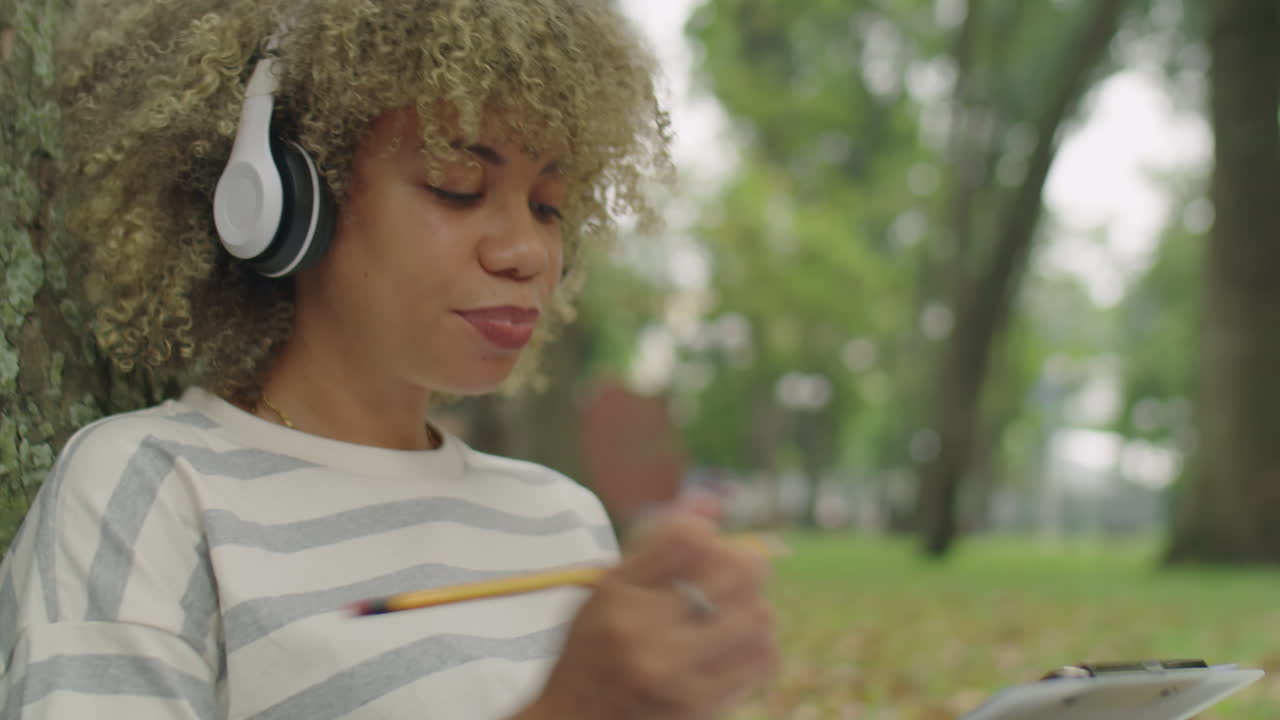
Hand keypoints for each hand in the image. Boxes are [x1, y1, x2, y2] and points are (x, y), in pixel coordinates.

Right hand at [523, 507, 777, 719]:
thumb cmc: (594, 647)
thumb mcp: (609, 588)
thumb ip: (657, 544)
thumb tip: (712, 500)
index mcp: (618, 595)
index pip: (689, 537)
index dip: (710, 533)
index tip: (708, 544)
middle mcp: (643, 633)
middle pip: (735, 572)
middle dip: (744, 564)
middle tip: (737, 572)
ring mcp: (674, 673)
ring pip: (756, 615)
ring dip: (754, 605)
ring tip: (733, 611)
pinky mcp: (698, 706)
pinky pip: (761, 659)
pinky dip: (760, 643)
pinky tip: (738, 644)